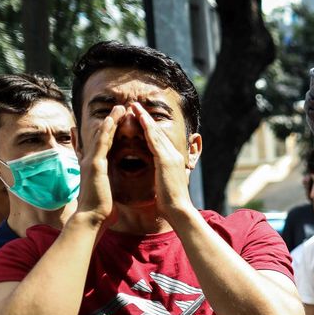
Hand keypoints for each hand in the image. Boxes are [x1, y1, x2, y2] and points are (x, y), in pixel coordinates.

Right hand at [74, 107, 124, 225]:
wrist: (92, 219)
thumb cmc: (101, 211)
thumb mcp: (106, 195)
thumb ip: (108, 189)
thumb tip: (112, 196)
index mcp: (95, 169)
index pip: (100, 146)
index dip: (105, 133)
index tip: (110, 121)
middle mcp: (90, 162)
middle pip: (101, 137)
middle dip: (110, 122)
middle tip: (119, 108)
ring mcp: (91, 162)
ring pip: (101, 136)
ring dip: (110, 120)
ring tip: (119, 107)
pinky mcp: (94, 165)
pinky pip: (101, 144)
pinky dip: (106, 131)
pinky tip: (111, 120)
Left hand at [131, 102, 194, 220]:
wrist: (178, 209)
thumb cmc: (170, 202)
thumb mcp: (165, 184)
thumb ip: (161, 175)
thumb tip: (158, 176)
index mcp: (172, 160)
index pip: (159, 140)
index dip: (149, 128)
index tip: (139, 118)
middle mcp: (173, 155)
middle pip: (158, 132)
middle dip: (146, 118)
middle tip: (135, 105)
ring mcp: (170, 156)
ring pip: (155, 132)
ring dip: (145, 118)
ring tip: (134, 106)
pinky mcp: (165, 160)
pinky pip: (154, 140)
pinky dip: (146, 128)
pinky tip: (139, 119)